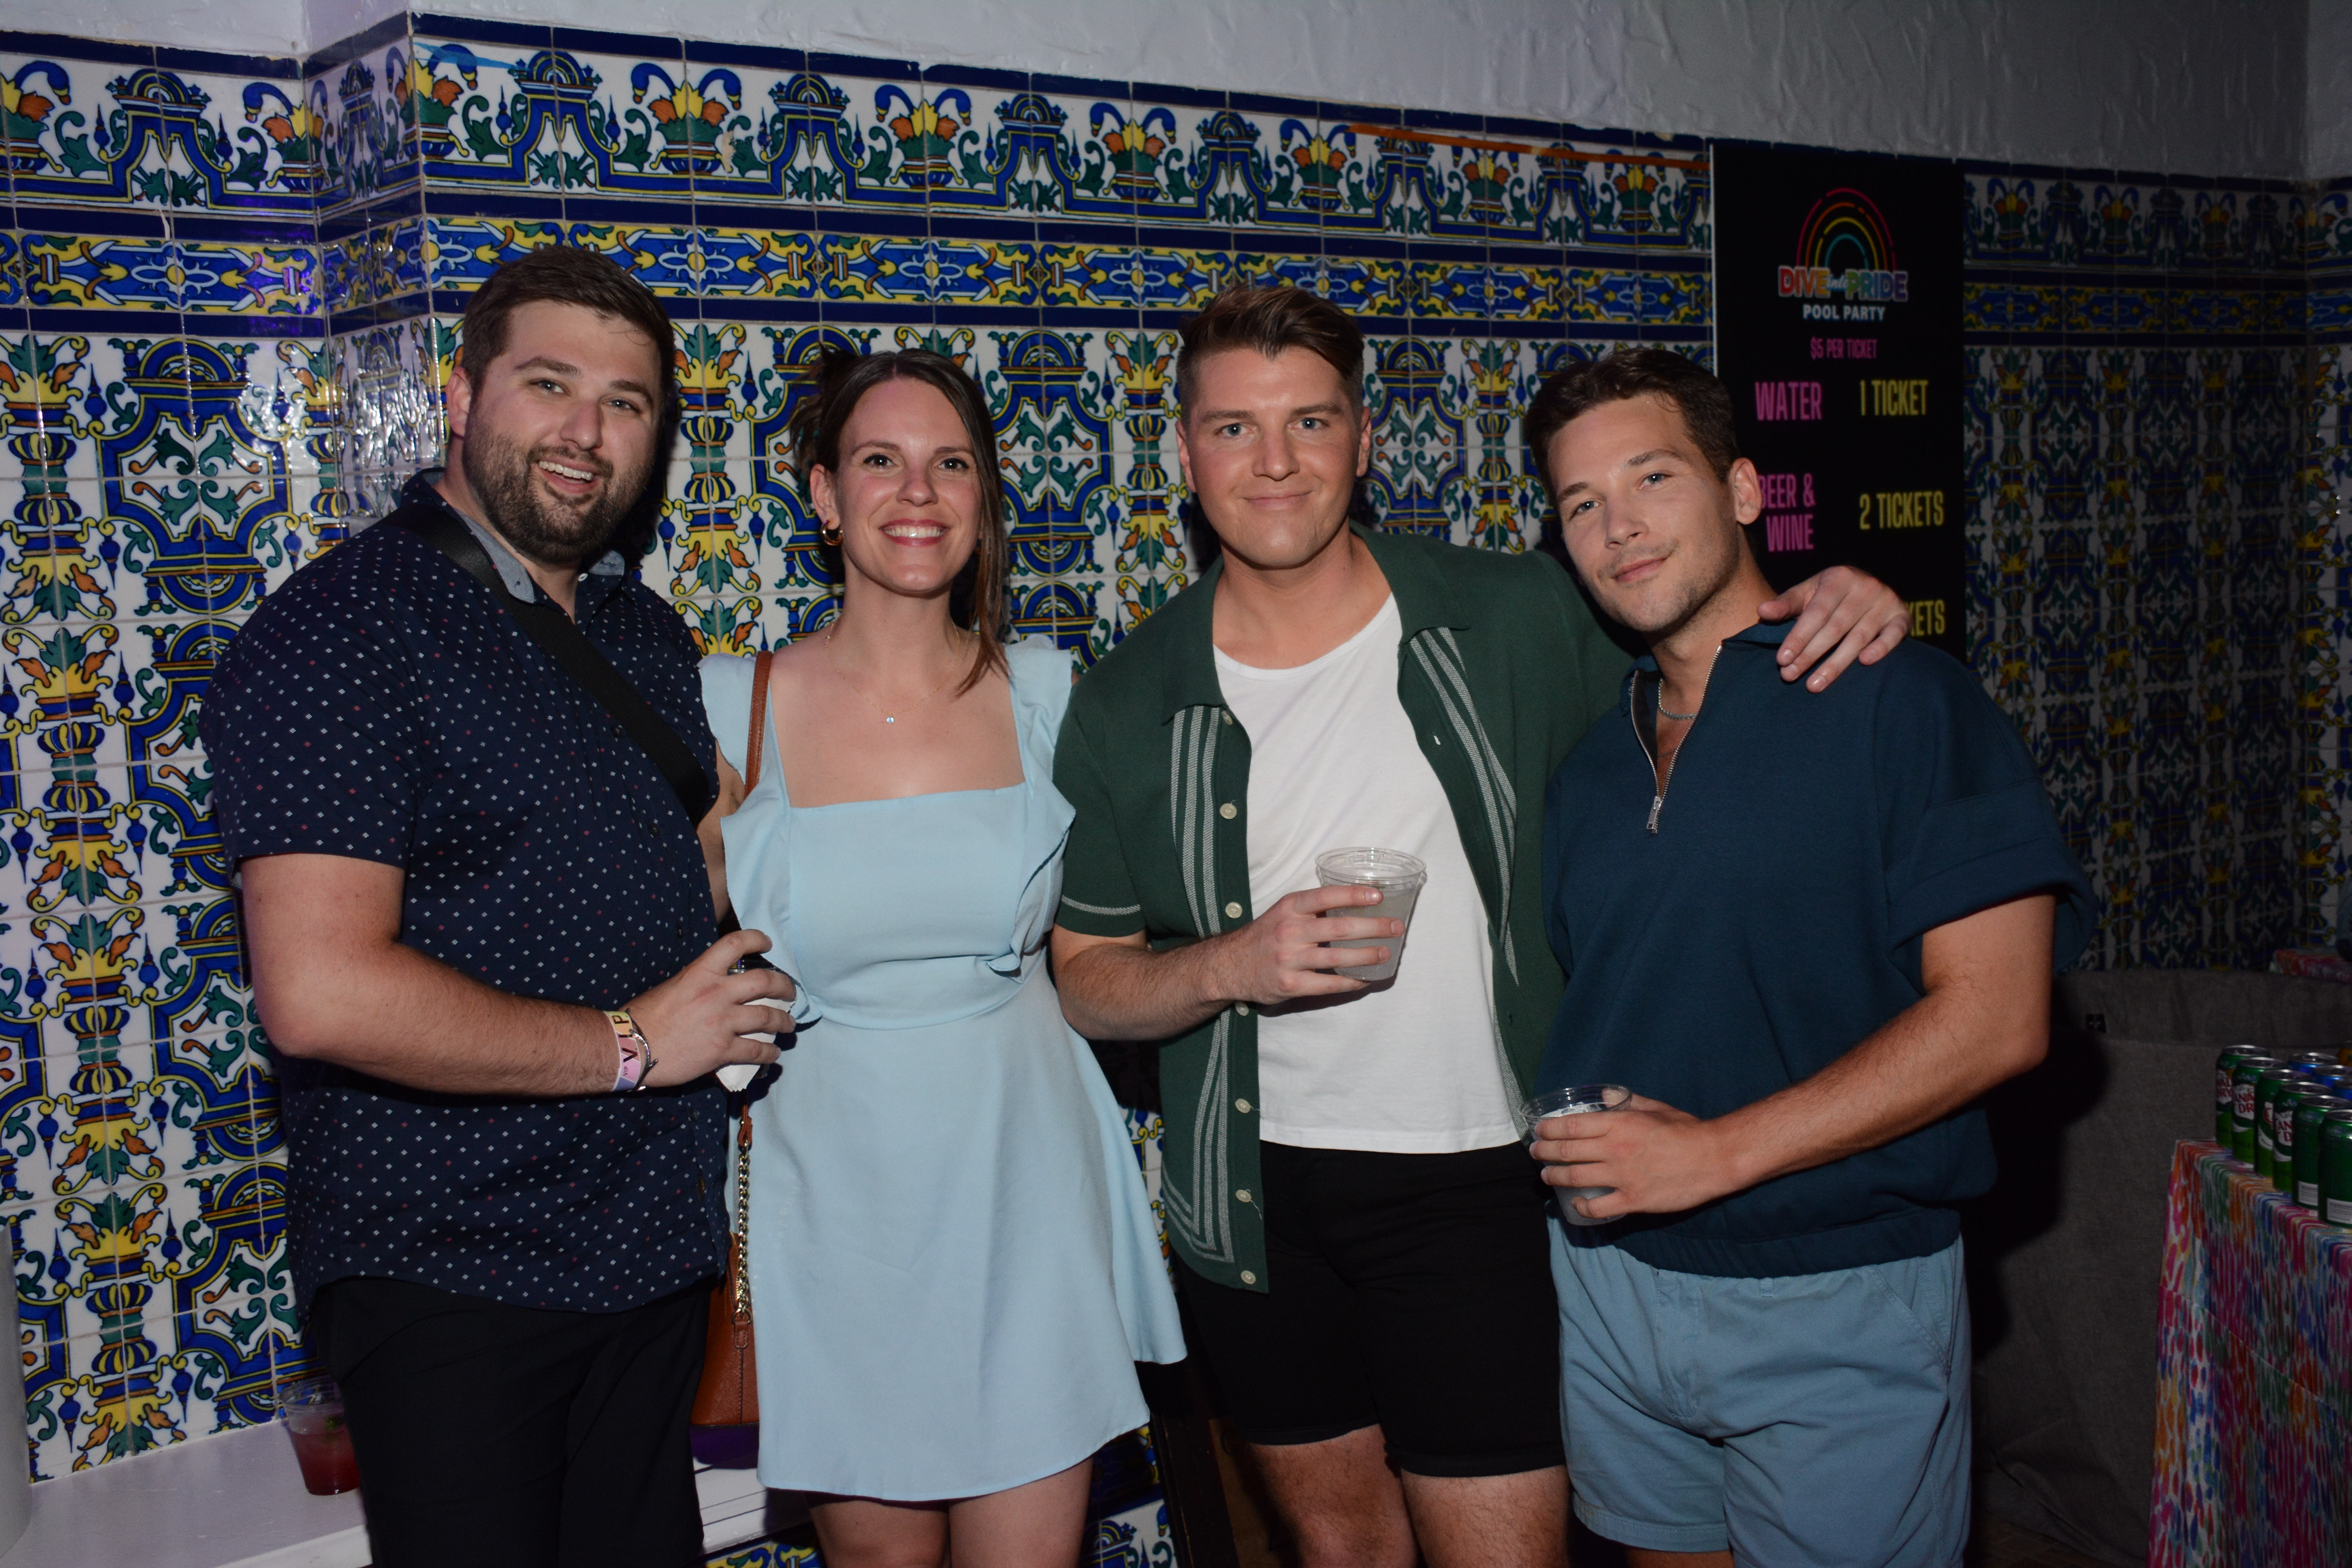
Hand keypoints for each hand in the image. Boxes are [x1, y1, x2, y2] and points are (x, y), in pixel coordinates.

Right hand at [626, 928, 796, 1087]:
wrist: (631, 1046)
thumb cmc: (645, 1015)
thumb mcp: (673, 986)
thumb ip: (699, 982)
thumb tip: (716, 985)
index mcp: (701, 972)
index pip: (735, 944)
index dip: (757, 939)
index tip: (768, 943)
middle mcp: (717, 993)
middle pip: (765, 982)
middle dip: (784, 987)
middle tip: (790, 992)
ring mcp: (722, 1022)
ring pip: (767, 1017)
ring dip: (783, 1021)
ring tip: (789, 1024)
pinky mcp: (722, 1050)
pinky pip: (756, 1050)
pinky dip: (769, 1052)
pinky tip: (774, 1054)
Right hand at [1203, 884, 1402, 1006]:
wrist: (1229, 966)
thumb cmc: (1264, 936)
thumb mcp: (1282, 913)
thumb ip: (1312, 909)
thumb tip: (1357, 904)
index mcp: (1289, 908)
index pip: (1325, 896)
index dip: (1353, 895)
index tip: (1378, 897)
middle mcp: (1289, 932)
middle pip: (1338, 928)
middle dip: (1373, 928)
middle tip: (1396, 927)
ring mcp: (1289, 960)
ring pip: (1337, 958)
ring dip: (1367, 956)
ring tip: (1387, 953)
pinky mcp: (1291, 985)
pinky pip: (1328, 985)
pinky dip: (1350, 982)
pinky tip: (1365, 979)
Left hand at [1528, 1094, 1746, 1219]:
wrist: (1713, 1158)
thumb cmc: (1686, 1129)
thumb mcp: (1655, 1108)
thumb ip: (1626, 1102)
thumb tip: (1604, 1095)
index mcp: (1618, 1124)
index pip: (1570, 1126)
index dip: (1548, 1129)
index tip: (1539, 1131)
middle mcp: (1614, 1149)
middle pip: (1566, 1152)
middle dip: (1544, 1152)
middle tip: (1535, 1152)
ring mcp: (1621, 1176)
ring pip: (1575, 1178)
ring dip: (1555, 1176)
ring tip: (1546, 1175)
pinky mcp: (1632, 1200)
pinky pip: (1598, 1207)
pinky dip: (1582, 1206)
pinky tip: (1576, 1203)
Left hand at [1756, 563, 1906, 690]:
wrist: (1868, 587)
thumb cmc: (1830, 595)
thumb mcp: (1808, 593)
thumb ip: (1786, 604)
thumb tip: (1762, 610)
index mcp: (1838, 578)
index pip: (1815, 613)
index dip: (1798, 637)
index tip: (1782, 660)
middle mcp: (1865, 587)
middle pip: (1834, 628)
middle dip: (1810, 654)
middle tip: (1790, 676)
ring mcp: (1885, 601)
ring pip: (1858, 637)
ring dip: (1836, 664)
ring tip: (1814, 684)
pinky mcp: (1902, 616)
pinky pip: (1893, 635)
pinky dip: (1881, 648)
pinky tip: (1865, 663)